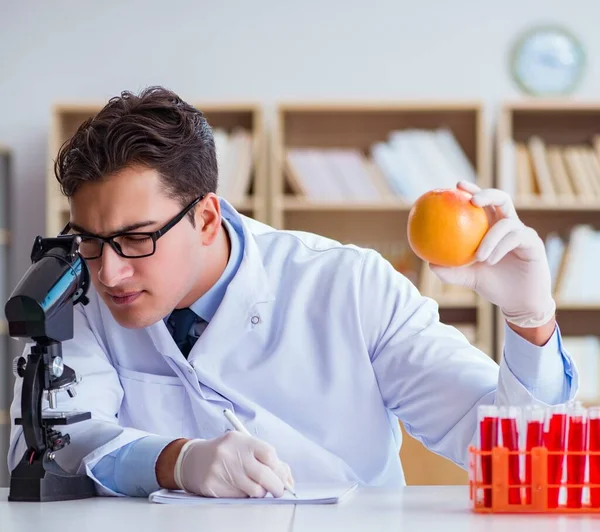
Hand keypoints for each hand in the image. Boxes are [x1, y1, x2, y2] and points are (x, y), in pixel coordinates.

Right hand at [174, 431, 293, 497]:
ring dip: (260, 492)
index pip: (269, 454)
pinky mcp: (213, 487)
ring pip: (254, 491)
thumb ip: (267, 459)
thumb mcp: (245, 446)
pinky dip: (244, 495)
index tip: (284, 477)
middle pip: (264, 475)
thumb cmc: (226, 452)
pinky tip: (237, 486)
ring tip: (254, 485)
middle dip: (277, 486)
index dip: (280, 469)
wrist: (194, 460)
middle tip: (278, 490)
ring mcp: (221, 471)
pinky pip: (240, 498)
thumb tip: (288, 479)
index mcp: (241, 440)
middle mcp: (231, 454)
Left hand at [429, 181, 555, 328]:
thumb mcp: (467, 277)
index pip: (483, 203)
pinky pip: (517, 238)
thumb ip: (450, 270)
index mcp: (492, 227)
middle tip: (473, 200)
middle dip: (487, 194)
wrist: (517, 302)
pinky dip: (501, 247)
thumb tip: (428, 262)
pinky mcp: (534, 243)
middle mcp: (509, 225)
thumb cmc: (492, 286)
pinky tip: (490, 260)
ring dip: (490, 238)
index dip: (471, 191)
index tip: (457, 185)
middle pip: (501, 199)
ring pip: (507, 223)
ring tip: (479, 257)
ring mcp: (523, 233)